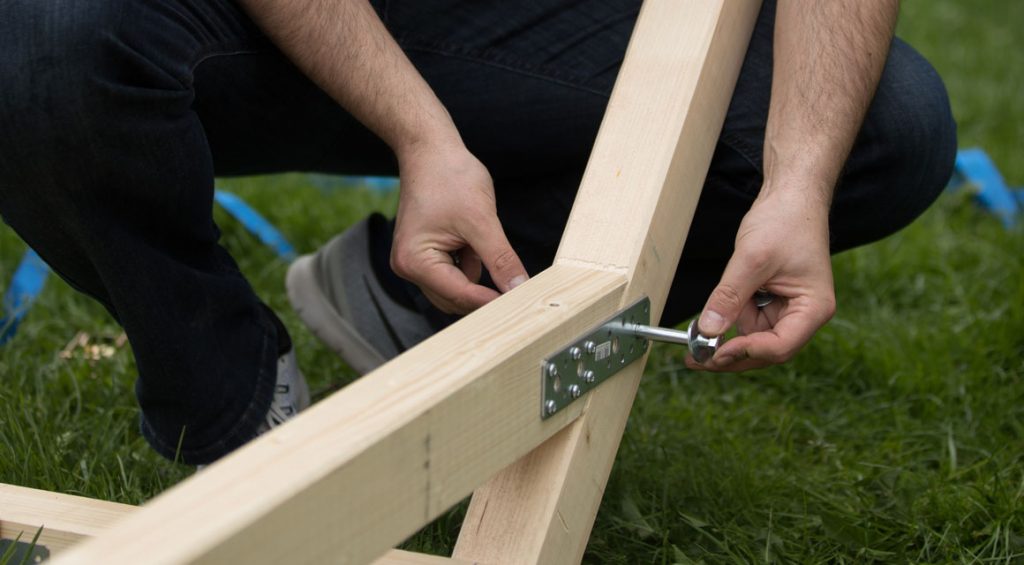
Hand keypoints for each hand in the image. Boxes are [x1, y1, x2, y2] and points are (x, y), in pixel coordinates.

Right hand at [390, 141, 527, 314]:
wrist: (430, 150)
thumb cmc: (449, 177)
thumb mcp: (482, 220)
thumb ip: (500, 259)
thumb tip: (519, 288)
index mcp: (415, 262)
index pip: (459, 294)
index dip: (491, 301)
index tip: (521, 305)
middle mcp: (409, 268)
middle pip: (455, 299)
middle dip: (484, 293)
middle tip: (518, 289)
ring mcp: (414, 263)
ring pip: (456, 289)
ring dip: (477, 275)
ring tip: (481, 244)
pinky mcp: (425, 256)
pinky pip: (454, 274)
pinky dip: (470, 265)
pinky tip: (472, 241)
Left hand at [688, 187, 835, 371]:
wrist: (790, 198)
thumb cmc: (784, 222)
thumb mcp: (751, 259)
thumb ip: (729, 296)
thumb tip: (708, 330)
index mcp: (813, 309)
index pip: (780, 346)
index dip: (746, 352)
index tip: (714, 351)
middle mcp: (804, 316)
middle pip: (766, 351)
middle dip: (731, 356)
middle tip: (695, 359)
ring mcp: (788, 311)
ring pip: (753, 339)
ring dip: (726, 338)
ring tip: (696, 336)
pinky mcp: (772, 304)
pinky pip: (747, 322)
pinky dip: (728, 321)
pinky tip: (711, 317)